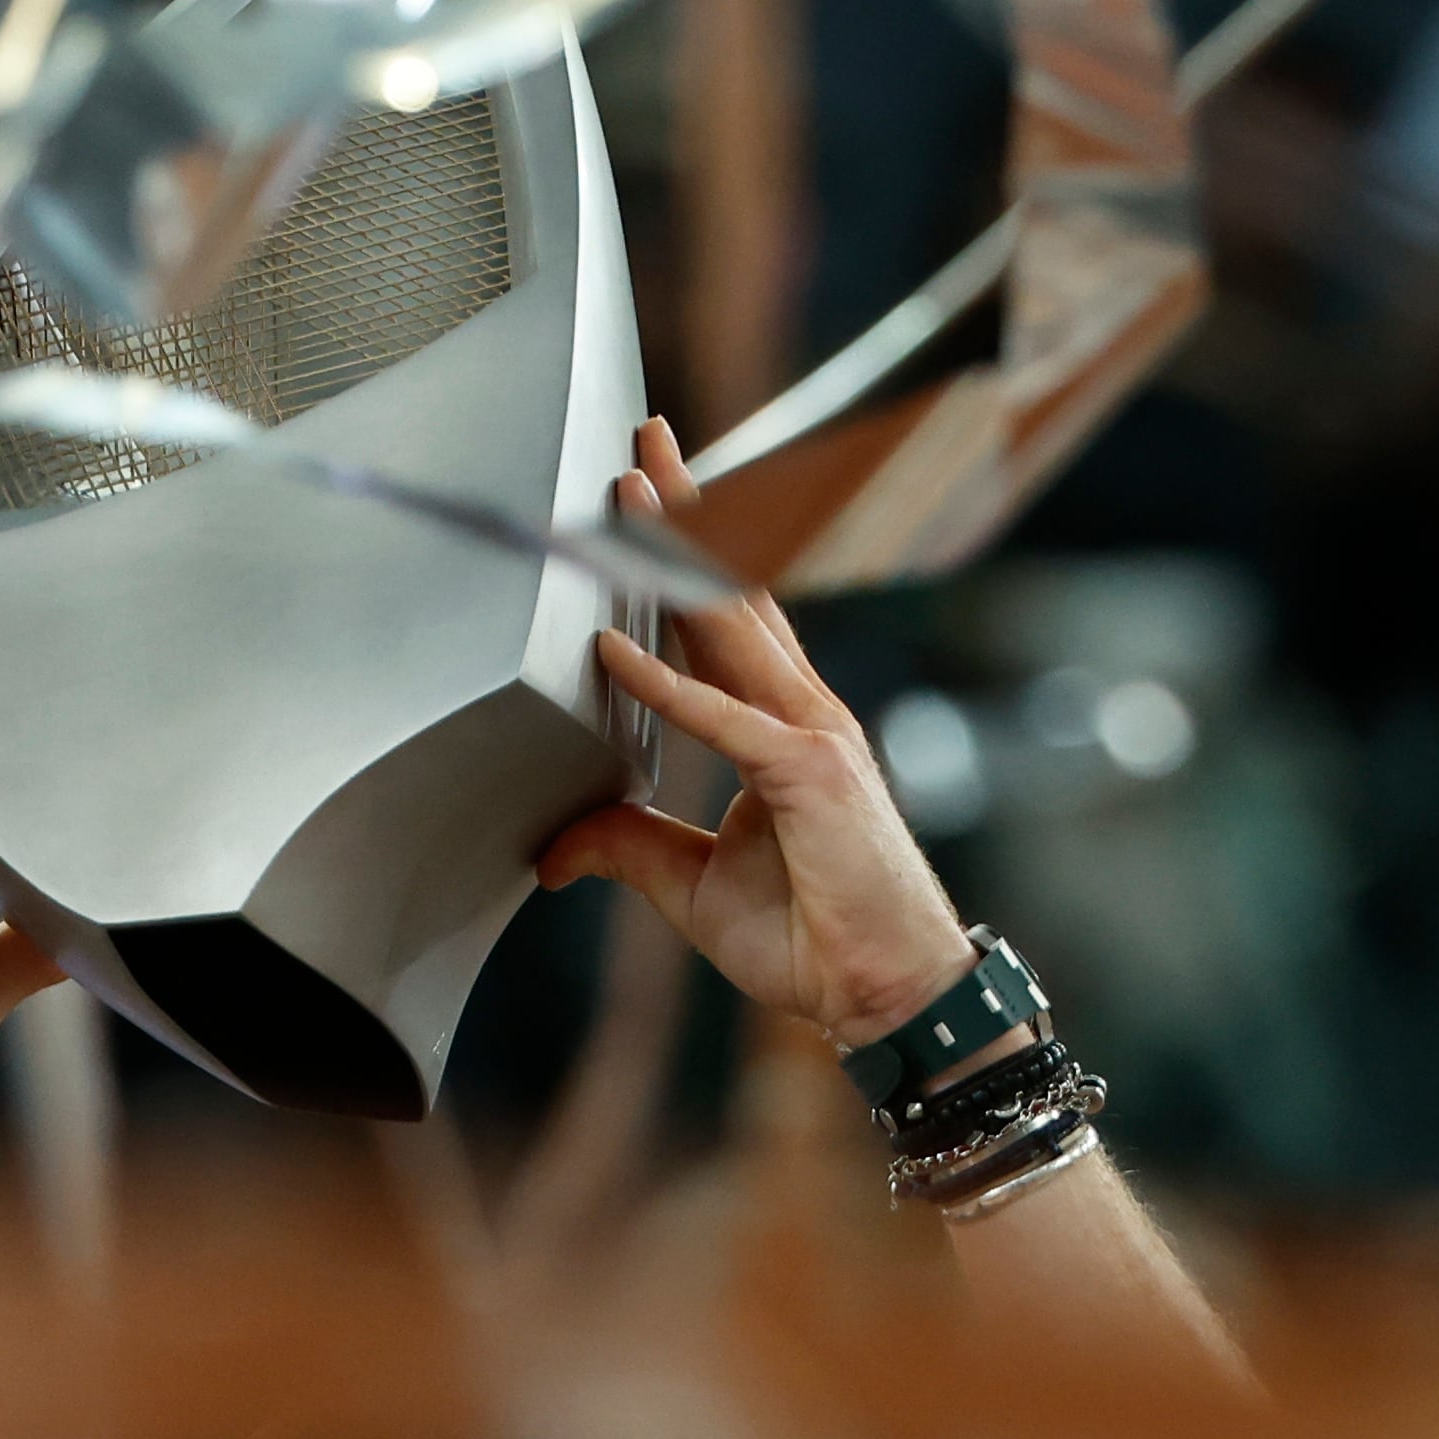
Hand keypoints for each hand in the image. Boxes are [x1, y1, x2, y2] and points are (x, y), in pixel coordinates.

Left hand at [534, 419, 975, 1049]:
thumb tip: (555, 847)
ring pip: (732, 627)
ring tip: (628, 493)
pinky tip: (611, 652)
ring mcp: (812, 737)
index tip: (645, 495)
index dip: (684, 557)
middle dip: (685, 514)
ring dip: (676, 558)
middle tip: (640, 442)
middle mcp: (802, 714)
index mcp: (780, 728)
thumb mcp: (690, 886)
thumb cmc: (812, 939)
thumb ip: (629, 848)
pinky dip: (665, 686)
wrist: (884, 996)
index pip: (724, 623)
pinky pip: (724, 721)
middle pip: (733, 593)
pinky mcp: (809, 777)